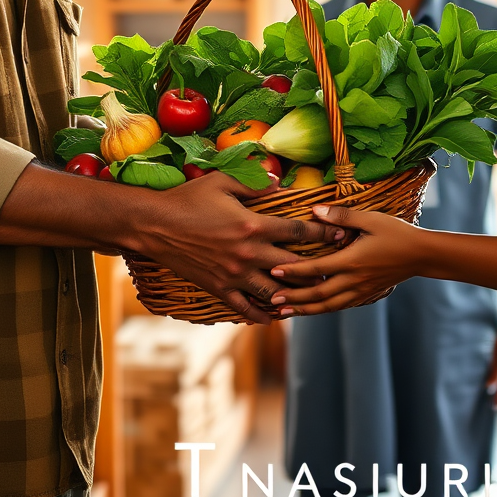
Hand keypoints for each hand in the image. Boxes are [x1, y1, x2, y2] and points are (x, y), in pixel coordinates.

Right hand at [127, 173, 345, 324]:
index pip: (297, 232)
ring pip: (274, 293)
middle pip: (294, 266)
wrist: (154, 225)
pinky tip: (276, 316)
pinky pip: (246, 308)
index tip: (342, 234)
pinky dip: (263, 315)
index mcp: (252, 225)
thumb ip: (254, 182)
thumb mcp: (222, 181)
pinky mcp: (219, 288)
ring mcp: (234, 275)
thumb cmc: (188, 198)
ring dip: (296, 296)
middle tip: (339, 270)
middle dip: (319, 268)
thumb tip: (279, 180)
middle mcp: (248, 253)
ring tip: (315, 298)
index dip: (323, 233)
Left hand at [267, 204, 424, 315]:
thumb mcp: (370, 218)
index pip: (316, 269)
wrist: (422, 254)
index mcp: (352, 261)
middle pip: (318, 295)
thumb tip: (315, 210)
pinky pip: (341, 306)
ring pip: (328, 306)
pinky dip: (323, 309)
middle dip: (294, 298)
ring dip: (306, 309)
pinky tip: (313, 309)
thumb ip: (342, 215)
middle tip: (272, 300)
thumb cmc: (396, 233)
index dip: (293, 271)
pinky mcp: (366, 294)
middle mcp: (354, 280)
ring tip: (285, 312)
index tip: (274, 271)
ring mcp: (361, 290)